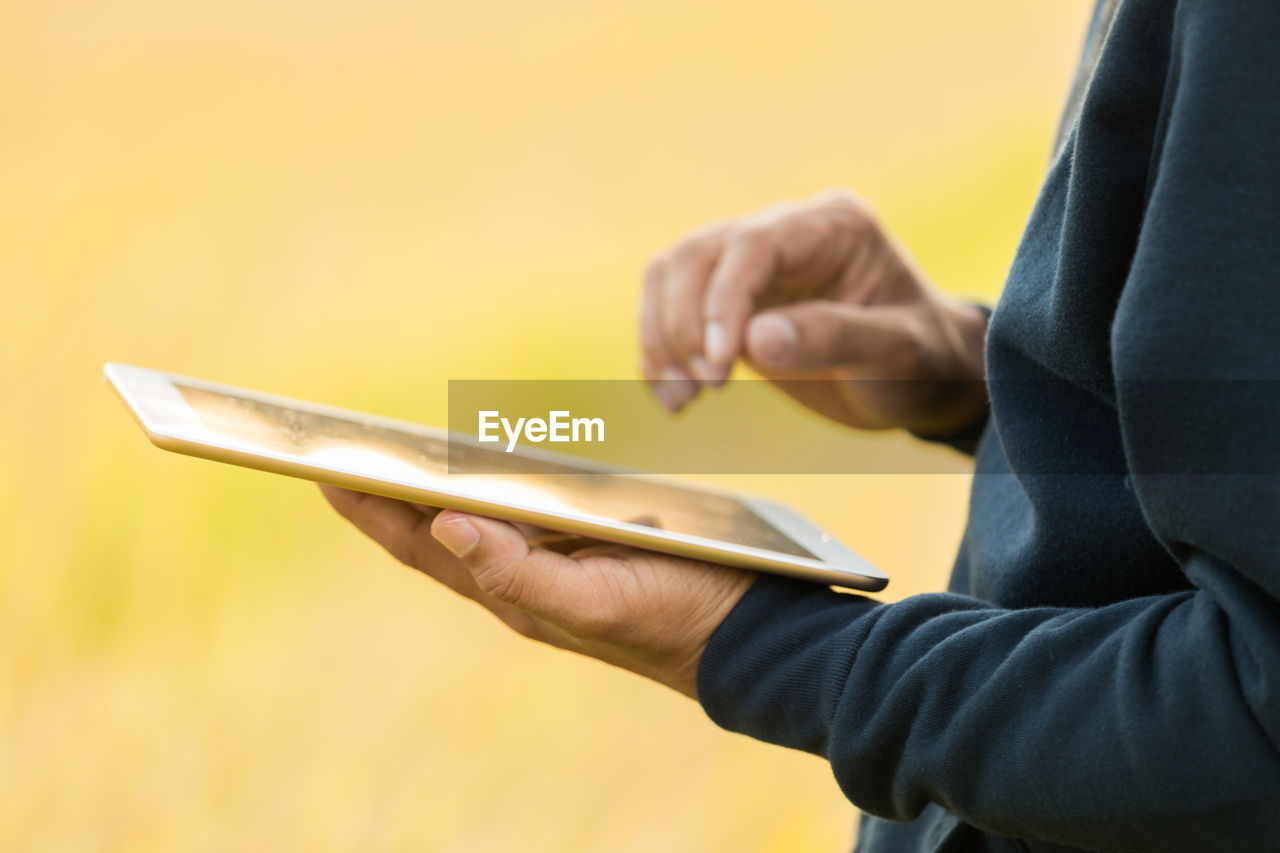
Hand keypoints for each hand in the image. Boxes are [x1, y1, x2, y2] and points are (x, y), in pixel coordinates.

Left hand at [320, 485, 754, 698]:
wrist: (744, 631)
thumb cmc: (671, 620)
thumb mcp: (591, 604)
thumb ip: (517, 573)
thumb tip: (445, 524)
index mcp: (511, 591)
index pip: (420, 544)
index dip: (370, 508)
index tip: (323, 468)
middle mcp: (521, 576)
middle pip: (434, 529)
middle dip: (385, 493)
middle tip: (342, 449)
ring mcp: (552, 561)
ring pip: (474, 518)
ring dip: (430, 488)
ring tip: (391, 454)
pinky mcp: (586, 544)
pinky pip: (521, 510)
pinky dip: (490, 486)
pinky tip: (482, 468)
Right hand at [639, 189, 988, 437]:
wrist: (926, 379)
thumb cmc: (924, 361)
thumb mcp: (897, 353)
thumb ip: (834, 338)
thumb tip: (757, 339)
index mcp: (832, 226)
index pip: (752, 245)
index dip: (722, 301)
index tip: (720, 364)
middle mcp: (784, 232)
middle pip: (697, 254)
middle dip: (684, 323)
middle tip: (705, 388)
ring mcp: (752, 265)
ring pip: (670, 275)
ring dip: (661, 339)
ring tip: (683, 400)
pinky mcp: (729, 302)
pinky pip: (669, 309)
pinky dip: (659, 353)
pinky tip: (675, 397)